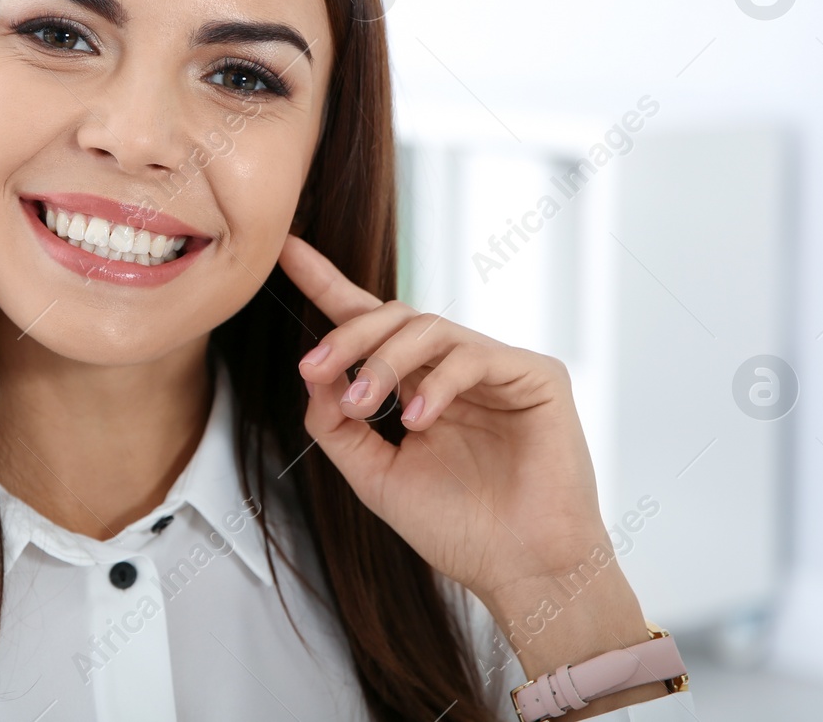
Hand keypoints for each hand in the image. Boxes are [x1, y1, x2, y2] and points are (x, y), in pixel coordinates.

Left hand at [278, 234, 652, 688]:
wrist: (521, 572)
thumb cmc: (458, 530)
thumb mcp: (375, 476)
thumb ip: (337, 426)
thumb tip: (313, 375)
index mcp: (416, 386)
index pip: (369, 324)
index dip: (326, 284)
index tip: (286, 250)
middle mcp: (454, 369)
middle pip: (393, 317)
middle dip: (347, 336)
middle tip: (313, 367)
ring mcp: (496, 368)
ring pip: (428, 328)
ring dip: (383, 360)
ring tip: (363, 404)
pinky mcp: (536, 376)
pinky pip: (473, 355)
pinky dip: (436, 383)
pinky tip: (418, 420)